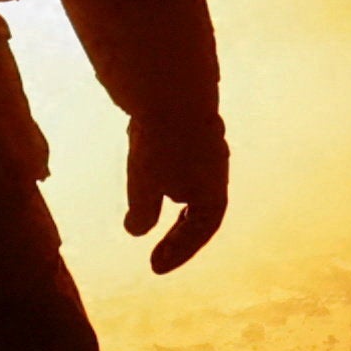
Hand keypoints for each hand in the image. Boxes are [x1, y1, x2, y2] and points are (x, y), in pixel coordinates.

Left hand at [124, 111, 229, 273]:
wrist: (171, 83)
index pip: (201, 229)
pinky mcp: (190, 126)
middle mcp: (214, 169)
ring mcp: (205, 146)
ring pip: (192, 183)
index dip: (179, 251)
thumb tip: (136, 229)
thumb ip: (143, 211)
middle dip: (179, 234)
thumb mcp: (145, 183)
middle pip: (201, 210)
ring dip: (173, 203)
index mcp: (213, 191)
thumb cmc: (161, 141)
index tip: (154, 267)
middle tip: (156, 255)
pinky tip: (144, 166)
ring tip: (147, 210)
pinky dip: (166, 175)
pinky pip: (182, 160)